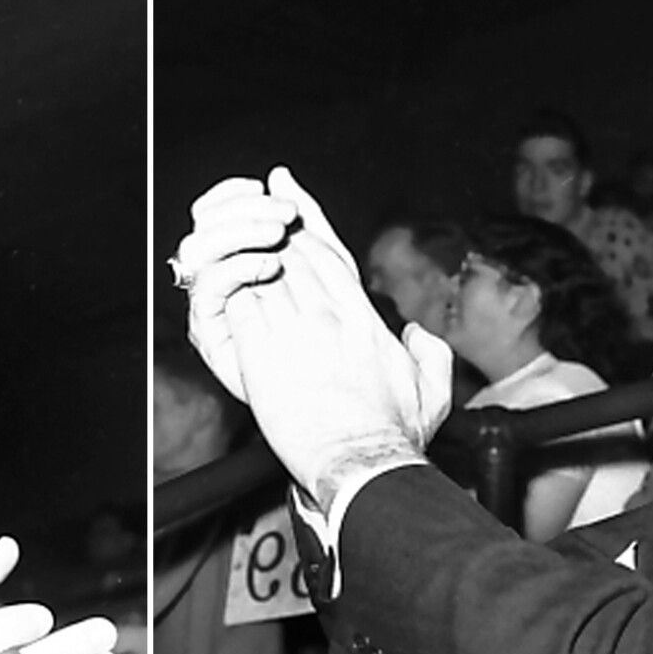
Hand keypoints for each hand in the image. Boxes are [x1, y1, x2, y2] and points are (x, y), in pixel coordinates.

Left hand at [174, 166, 454, 492]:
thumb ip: (429, 353)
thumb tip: (418, 335)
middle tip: (251, 206)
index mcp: (363, 319)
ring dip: (245, 254)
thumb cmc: (395, 436)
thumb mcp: (432, 389)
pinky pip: (238, 301)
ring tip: (230, 239)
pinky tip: (221, 280)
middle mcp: (329, 315)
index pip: (330, 253)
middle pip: (293, 251)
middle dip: (270, 227)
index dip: (305, 217)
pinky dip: (228, 286)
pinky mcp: (264, 353)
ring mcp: (296, 330)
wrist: (363, 462)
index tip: (286, 191)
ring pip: (264, 270)